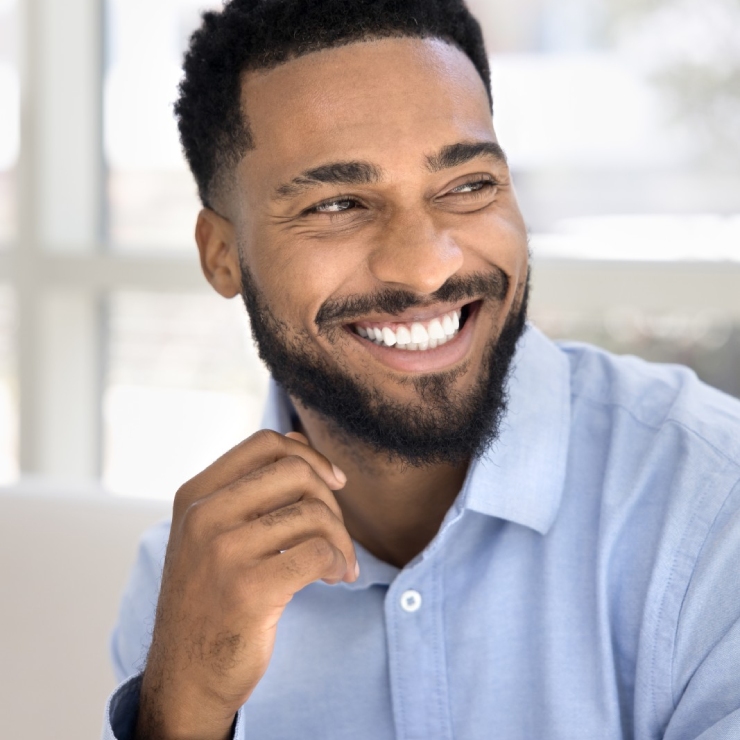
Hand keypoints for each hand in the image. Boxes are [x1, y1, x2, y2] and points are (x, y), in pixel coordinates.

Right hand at [134, 430, 356, 739]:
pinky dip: (339, 563)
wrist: (186, 676)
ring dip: (341, 540)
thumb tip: (297, 441)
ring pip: (313, 514)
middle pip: (296, 472)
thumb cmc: (211, 597)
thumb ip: (248, 487)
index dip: (310, 455)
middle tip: (335, 533)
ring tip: (339, 564)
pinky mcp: (249, 590)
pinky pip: (318, 553)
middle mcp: (203, 517)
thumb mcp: (212, 533)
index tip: (333, 483)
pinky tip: (334, 578)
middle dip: (331, 500)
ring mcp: (222, 553)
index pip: (265, 443)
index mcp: (195, 495)